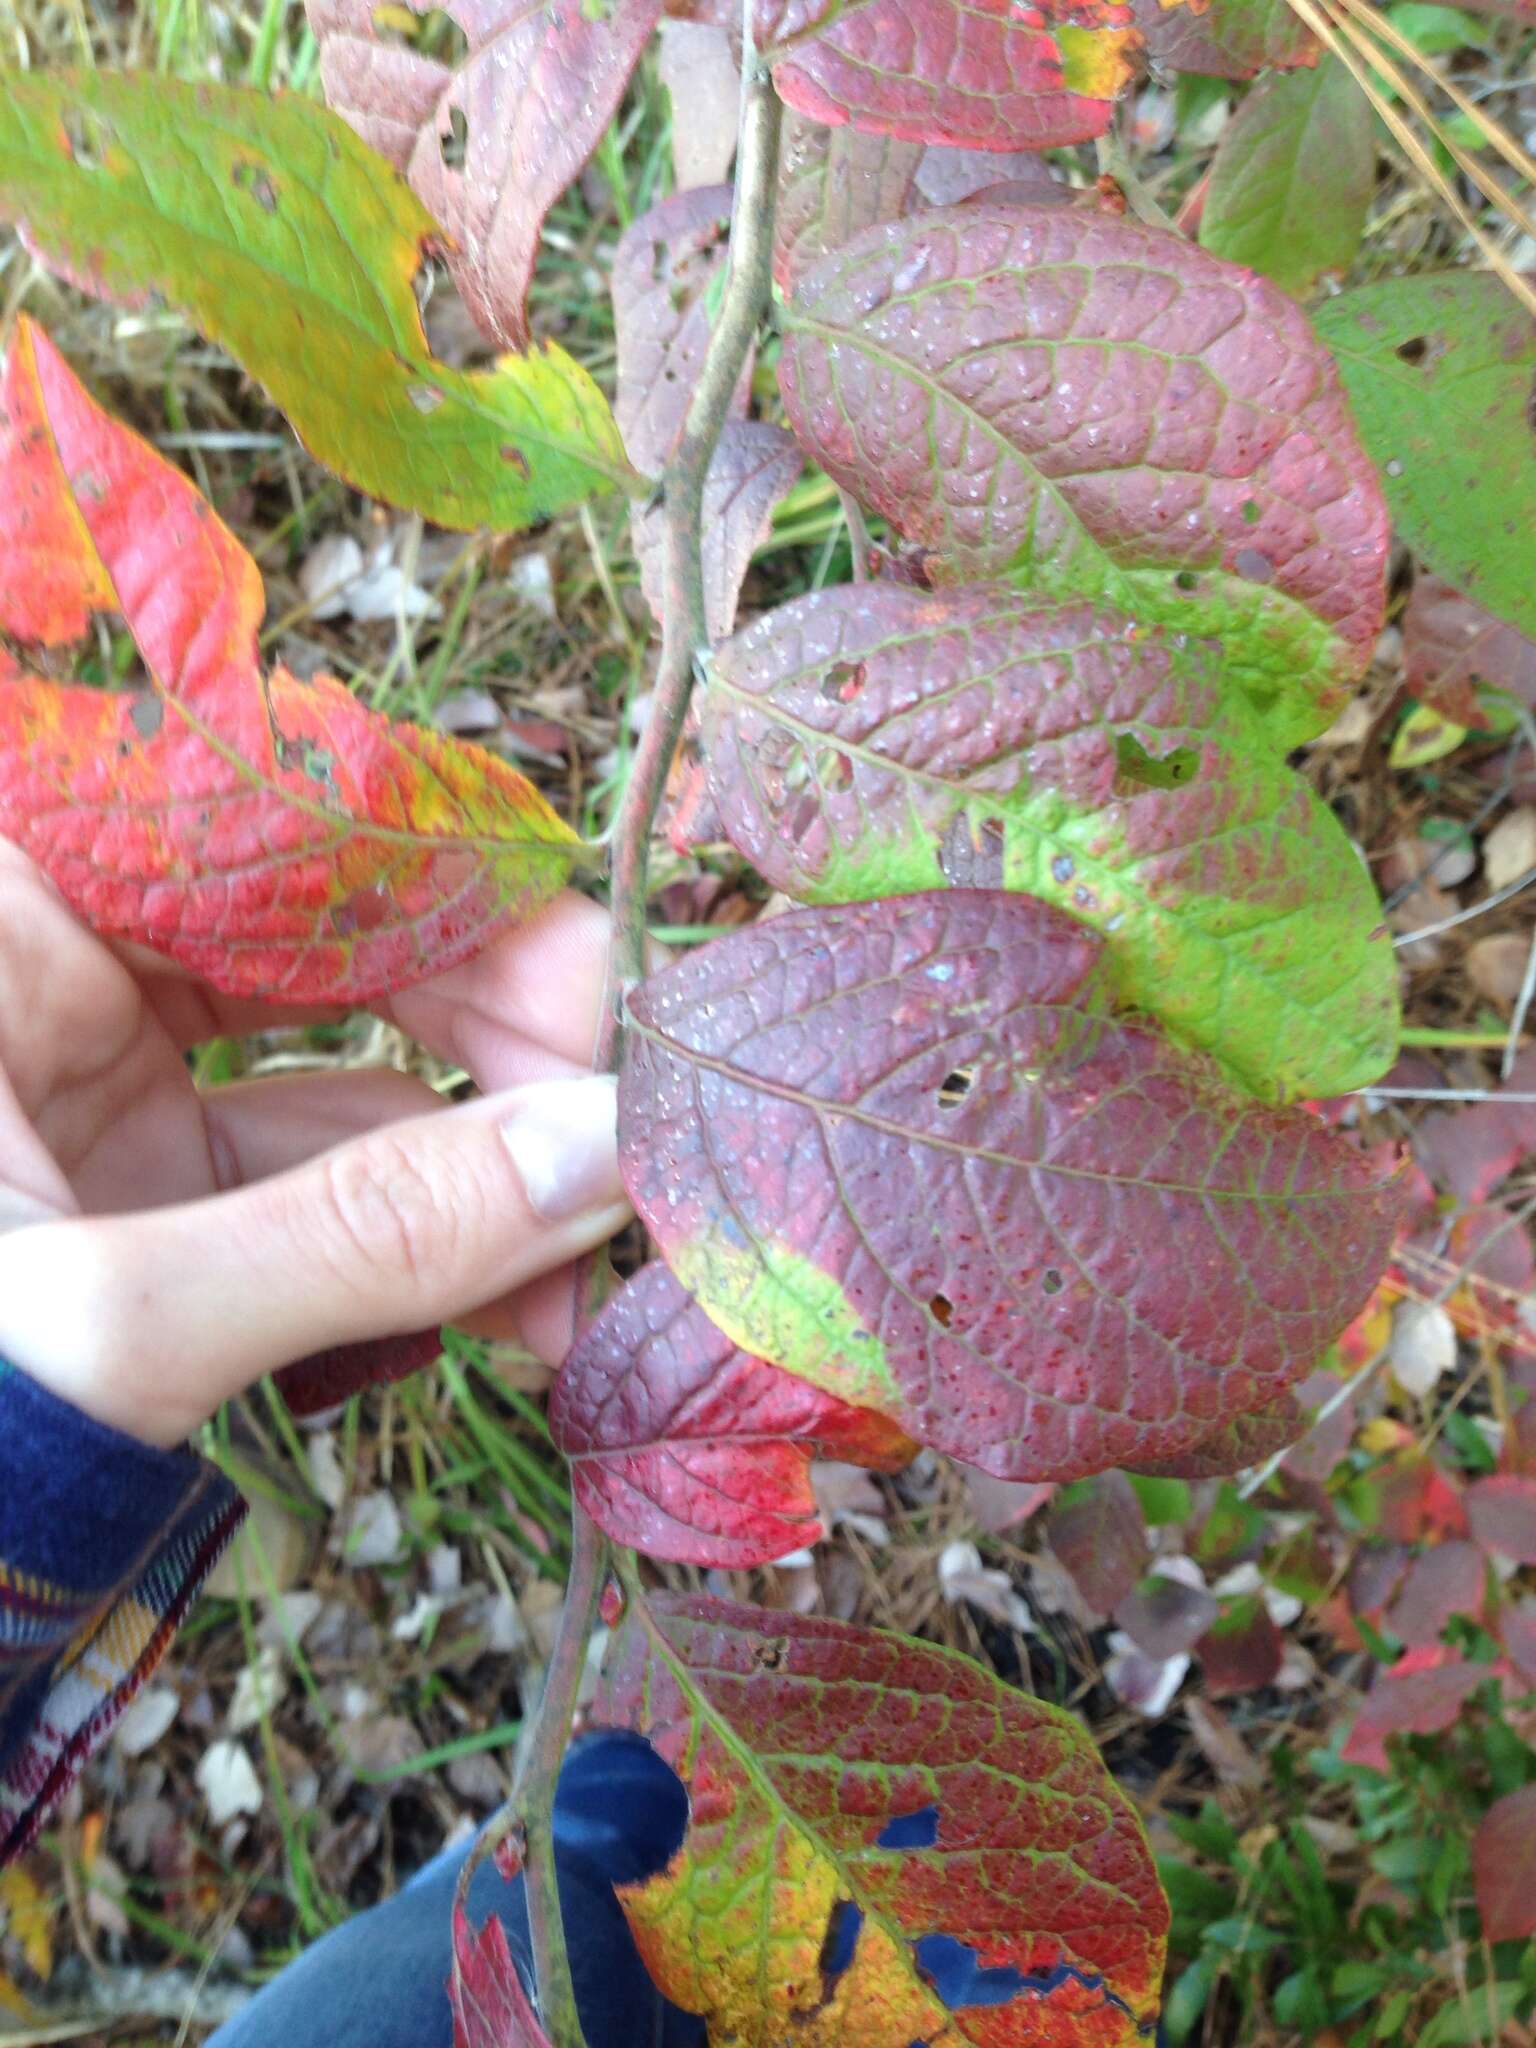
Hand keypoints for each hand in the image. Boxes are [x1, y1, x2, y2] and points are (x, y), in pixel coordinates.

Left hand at [0, 843, 629, 1447]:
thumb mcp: (110, 1323)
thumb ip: (362, 1235)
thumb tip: (606, 1152)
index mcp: (11, 923)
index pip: (281, 834)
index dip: (467, 895)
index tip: (606, 998)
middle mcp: (60, 974)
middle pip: (338, 939)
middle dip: (503, 1038)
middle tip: (626, 1132)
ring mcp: (100, 1086)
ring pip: (343, 1065)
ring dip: (481, 1161)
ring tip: (587, 1263)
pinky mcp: (140, 1191)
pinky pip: (316, 1180)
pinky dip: (421, 1236)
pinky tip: (520, 1302)